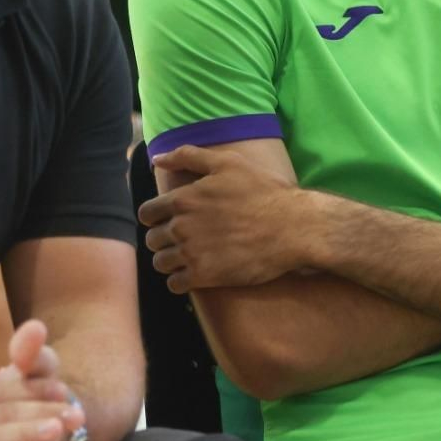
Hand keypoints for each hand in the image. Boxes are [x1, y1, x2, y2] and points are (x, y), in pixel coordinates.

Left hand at [138, 143, 304, 292]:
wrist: (293, 227)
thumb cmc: (263, 191)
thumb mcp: (227, 163)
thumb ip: (188, 156)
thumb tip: (157, 159)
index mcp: (183, 199)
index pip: (147, 213)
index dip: (155, 217)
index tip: (167, 220)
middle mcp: (182, 227)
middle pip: (152, 240)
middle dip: (163, 239)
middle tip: (181, 239)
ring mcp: (193, 253)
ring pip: (161, 263)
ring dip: (170, 260)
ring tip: (187, 257)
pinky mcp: (206, 276)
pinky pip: (175, 284)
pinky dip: (180, 280)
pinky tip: (194, 273)